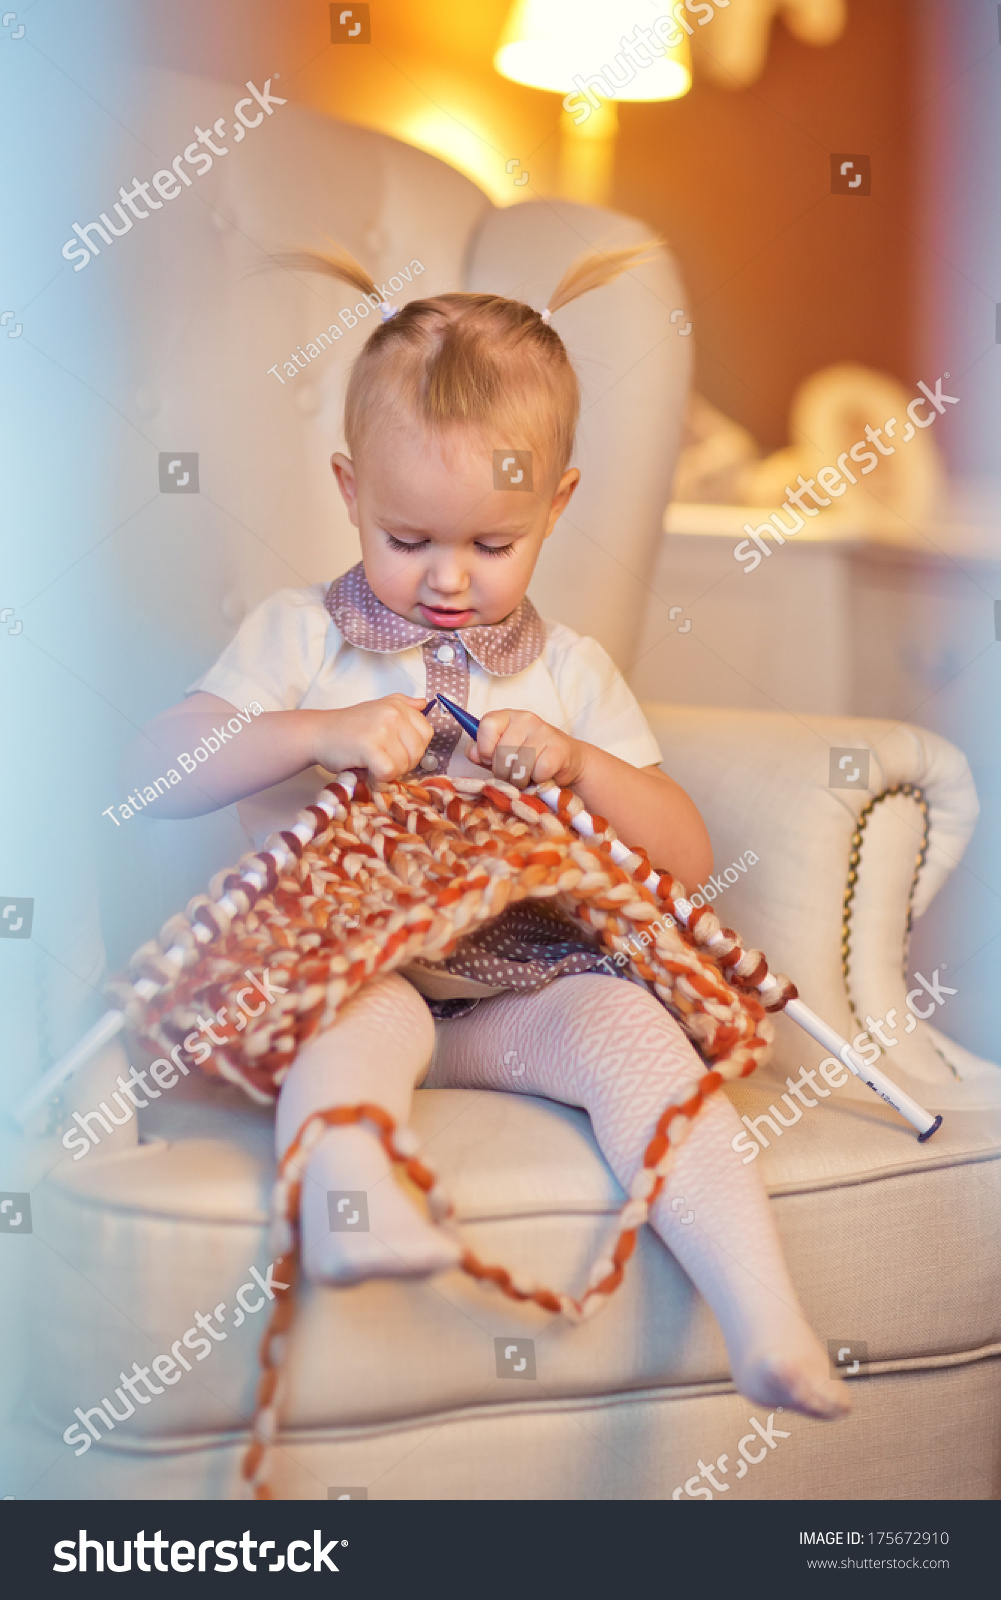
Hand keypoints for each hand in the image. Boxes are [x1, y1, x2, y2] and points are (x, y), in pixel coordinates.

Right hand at [309, 695, 431, 780]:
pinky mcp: (370, 746)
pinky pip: (388, 771)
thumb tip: (424, 703)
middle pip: (418, 751)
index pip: (427, 733)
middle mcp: (393, 713)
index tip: (394, 750)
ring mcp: (382, 729)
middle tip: (381, 760)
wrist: (318, 733)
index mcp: (398, 705)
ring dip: (389, 771)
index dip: (413, 748)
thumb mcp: (377, 707)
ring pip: (404, 764)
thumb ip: (403, 705)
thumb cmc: (348, 726)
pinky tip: (367, 769)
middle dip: (402, 763)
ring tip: (371, 762)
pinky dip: (379, 777)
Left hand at [466, 709, 583, 788]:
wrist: (565, 761)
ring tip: (527, 775)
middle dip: (503, 772)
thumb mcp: (500, 754)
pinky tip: (542, 774)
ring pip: (520, 765)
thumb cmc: (528, 758)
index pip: (487, 725)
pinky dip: (538, 780)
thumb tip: (473, 752)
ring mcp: (543, 731)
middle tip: (512, 773)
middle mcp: (525, 719)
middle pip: (502, 752)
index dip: (485, 748)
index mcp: (507, 717)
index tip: (490, 759)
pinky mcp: (558, 747)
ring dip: (520, 779)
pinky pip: (539, 771)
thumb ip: (482, 752)